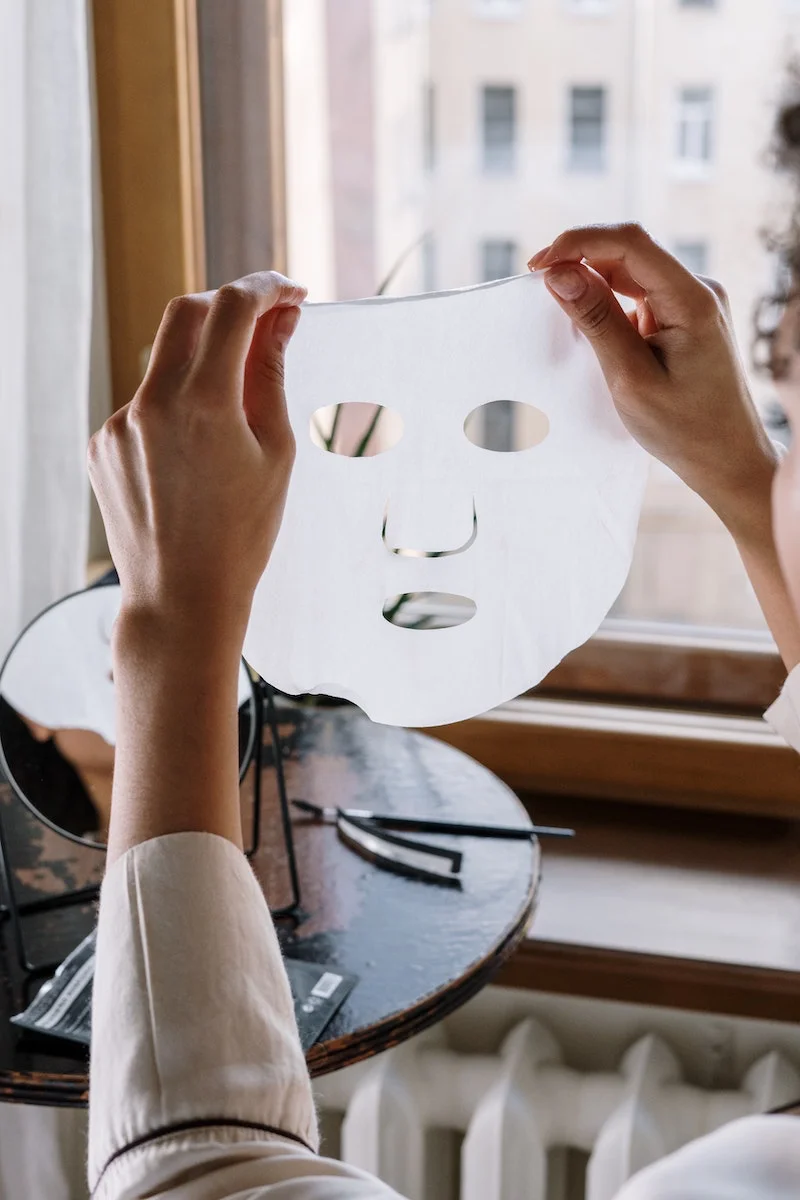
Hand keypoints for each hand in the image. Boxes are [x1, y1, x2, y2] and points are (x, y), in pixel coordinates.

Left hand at [88, 271, 306, 650]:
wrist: (182, 597)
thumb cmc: (242, 534)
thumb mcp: (275, 453)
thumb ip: (271, 376)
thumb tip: (280, 321)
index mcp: (205, 403)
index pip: (232, 307)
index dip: (267, 288)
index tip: (291, 295)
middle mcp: (152, 403)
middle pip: (187, 312)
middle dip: (229, 306)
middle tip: (266, 325)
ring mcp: (119, 423)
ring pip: (164, 360)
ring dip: (202, 361)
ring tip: (234, 411)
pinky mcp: (102, 443)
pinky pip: (143, 402)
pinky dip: (175, 404)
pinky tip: (196, 453)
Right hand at [529, 223, 776, 539]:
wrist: (727, 459)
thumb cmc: (684, 428)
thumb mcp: (630, 377)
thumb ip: (596, 321)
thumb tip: (559, 274)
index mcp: (692, 300)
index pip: (630, 243)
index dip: (579, 242)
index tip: (538, 265)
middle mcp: (697, 290)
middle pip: (629, 252)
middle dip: (580, 260)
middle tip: (538, 283)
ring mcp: (692, 303)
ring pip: (631, 273)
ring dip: (592, 283)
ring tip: (559, 307)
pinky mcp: (684, 318)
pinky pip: (639, 295)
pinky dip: (609, 303)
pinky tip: (588, 326)